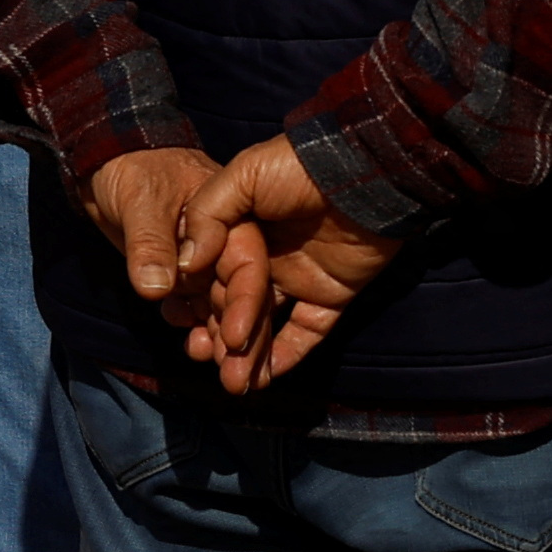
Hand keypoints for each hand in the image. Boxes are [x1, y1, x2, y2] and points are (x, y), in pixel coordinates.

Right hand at [84, 138, 396, 395]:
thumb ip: (209, 213)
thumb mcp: (244, 176)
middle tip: (210, 365)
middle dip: (222, 339)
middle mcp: (267, 257)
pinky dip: (287, 355)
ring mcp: (300, 277)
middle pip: (236, 306)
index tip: (187, 328)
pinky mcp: (332, 294)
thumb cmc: (301, 168)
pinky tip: (265, 377)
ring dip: (249, 355)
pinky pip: (306, 331)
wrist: (367, 172)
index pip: (213, 275)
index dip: (199, 302)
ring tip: (234, 383)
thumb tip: (184, 264)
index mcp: (241, 230)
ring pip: (267, 325)